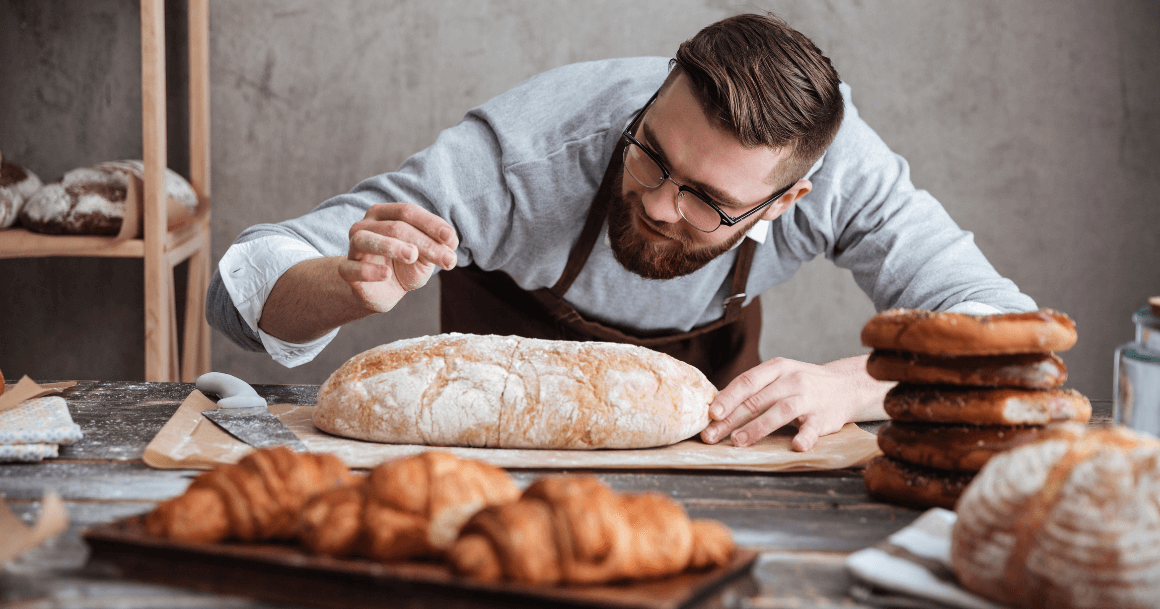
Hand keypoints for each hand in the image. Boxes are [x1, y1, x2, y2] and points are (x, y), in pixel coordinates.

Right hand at [339, 203, 458, 311]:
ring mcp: (353, 247)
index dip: (431, 224)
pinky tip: (387, 274)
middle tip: (448, 261)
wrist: (384, 291)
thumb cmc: (405, 266)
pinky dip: (369, 270)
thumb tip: (450, 242)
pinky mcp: (346, 270)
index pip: (408, 212)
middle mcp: (366, 225)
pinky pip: (351, 268)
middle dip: (425, 243)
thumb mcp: (425, 255)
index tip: (451, 240)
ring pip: (366, 239)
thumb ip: (436, 246)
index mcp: (386, 214)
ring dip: (392, 246)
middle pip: (396, 227)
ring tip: (412, 256)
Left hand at [699, 355, 891, 451]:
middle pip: (757, 400)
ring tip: (738, 441)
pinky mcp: (824, 418)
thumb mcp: (779, 376)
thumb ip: (754, 389)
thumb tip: (717, 409)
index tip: (711, 414)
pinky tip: (795, 446)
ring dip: (757, 428)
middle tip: (712, 436)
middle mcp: (792, 380)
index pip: (747, 382)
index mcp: (777, 368)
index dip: (727, 398)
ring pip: (780, 412)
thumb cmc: (802, 384)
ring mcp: (809, 398)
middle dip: (731, 419)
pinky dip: (804, 437)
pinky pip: (813, 428)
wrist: (846, 386)